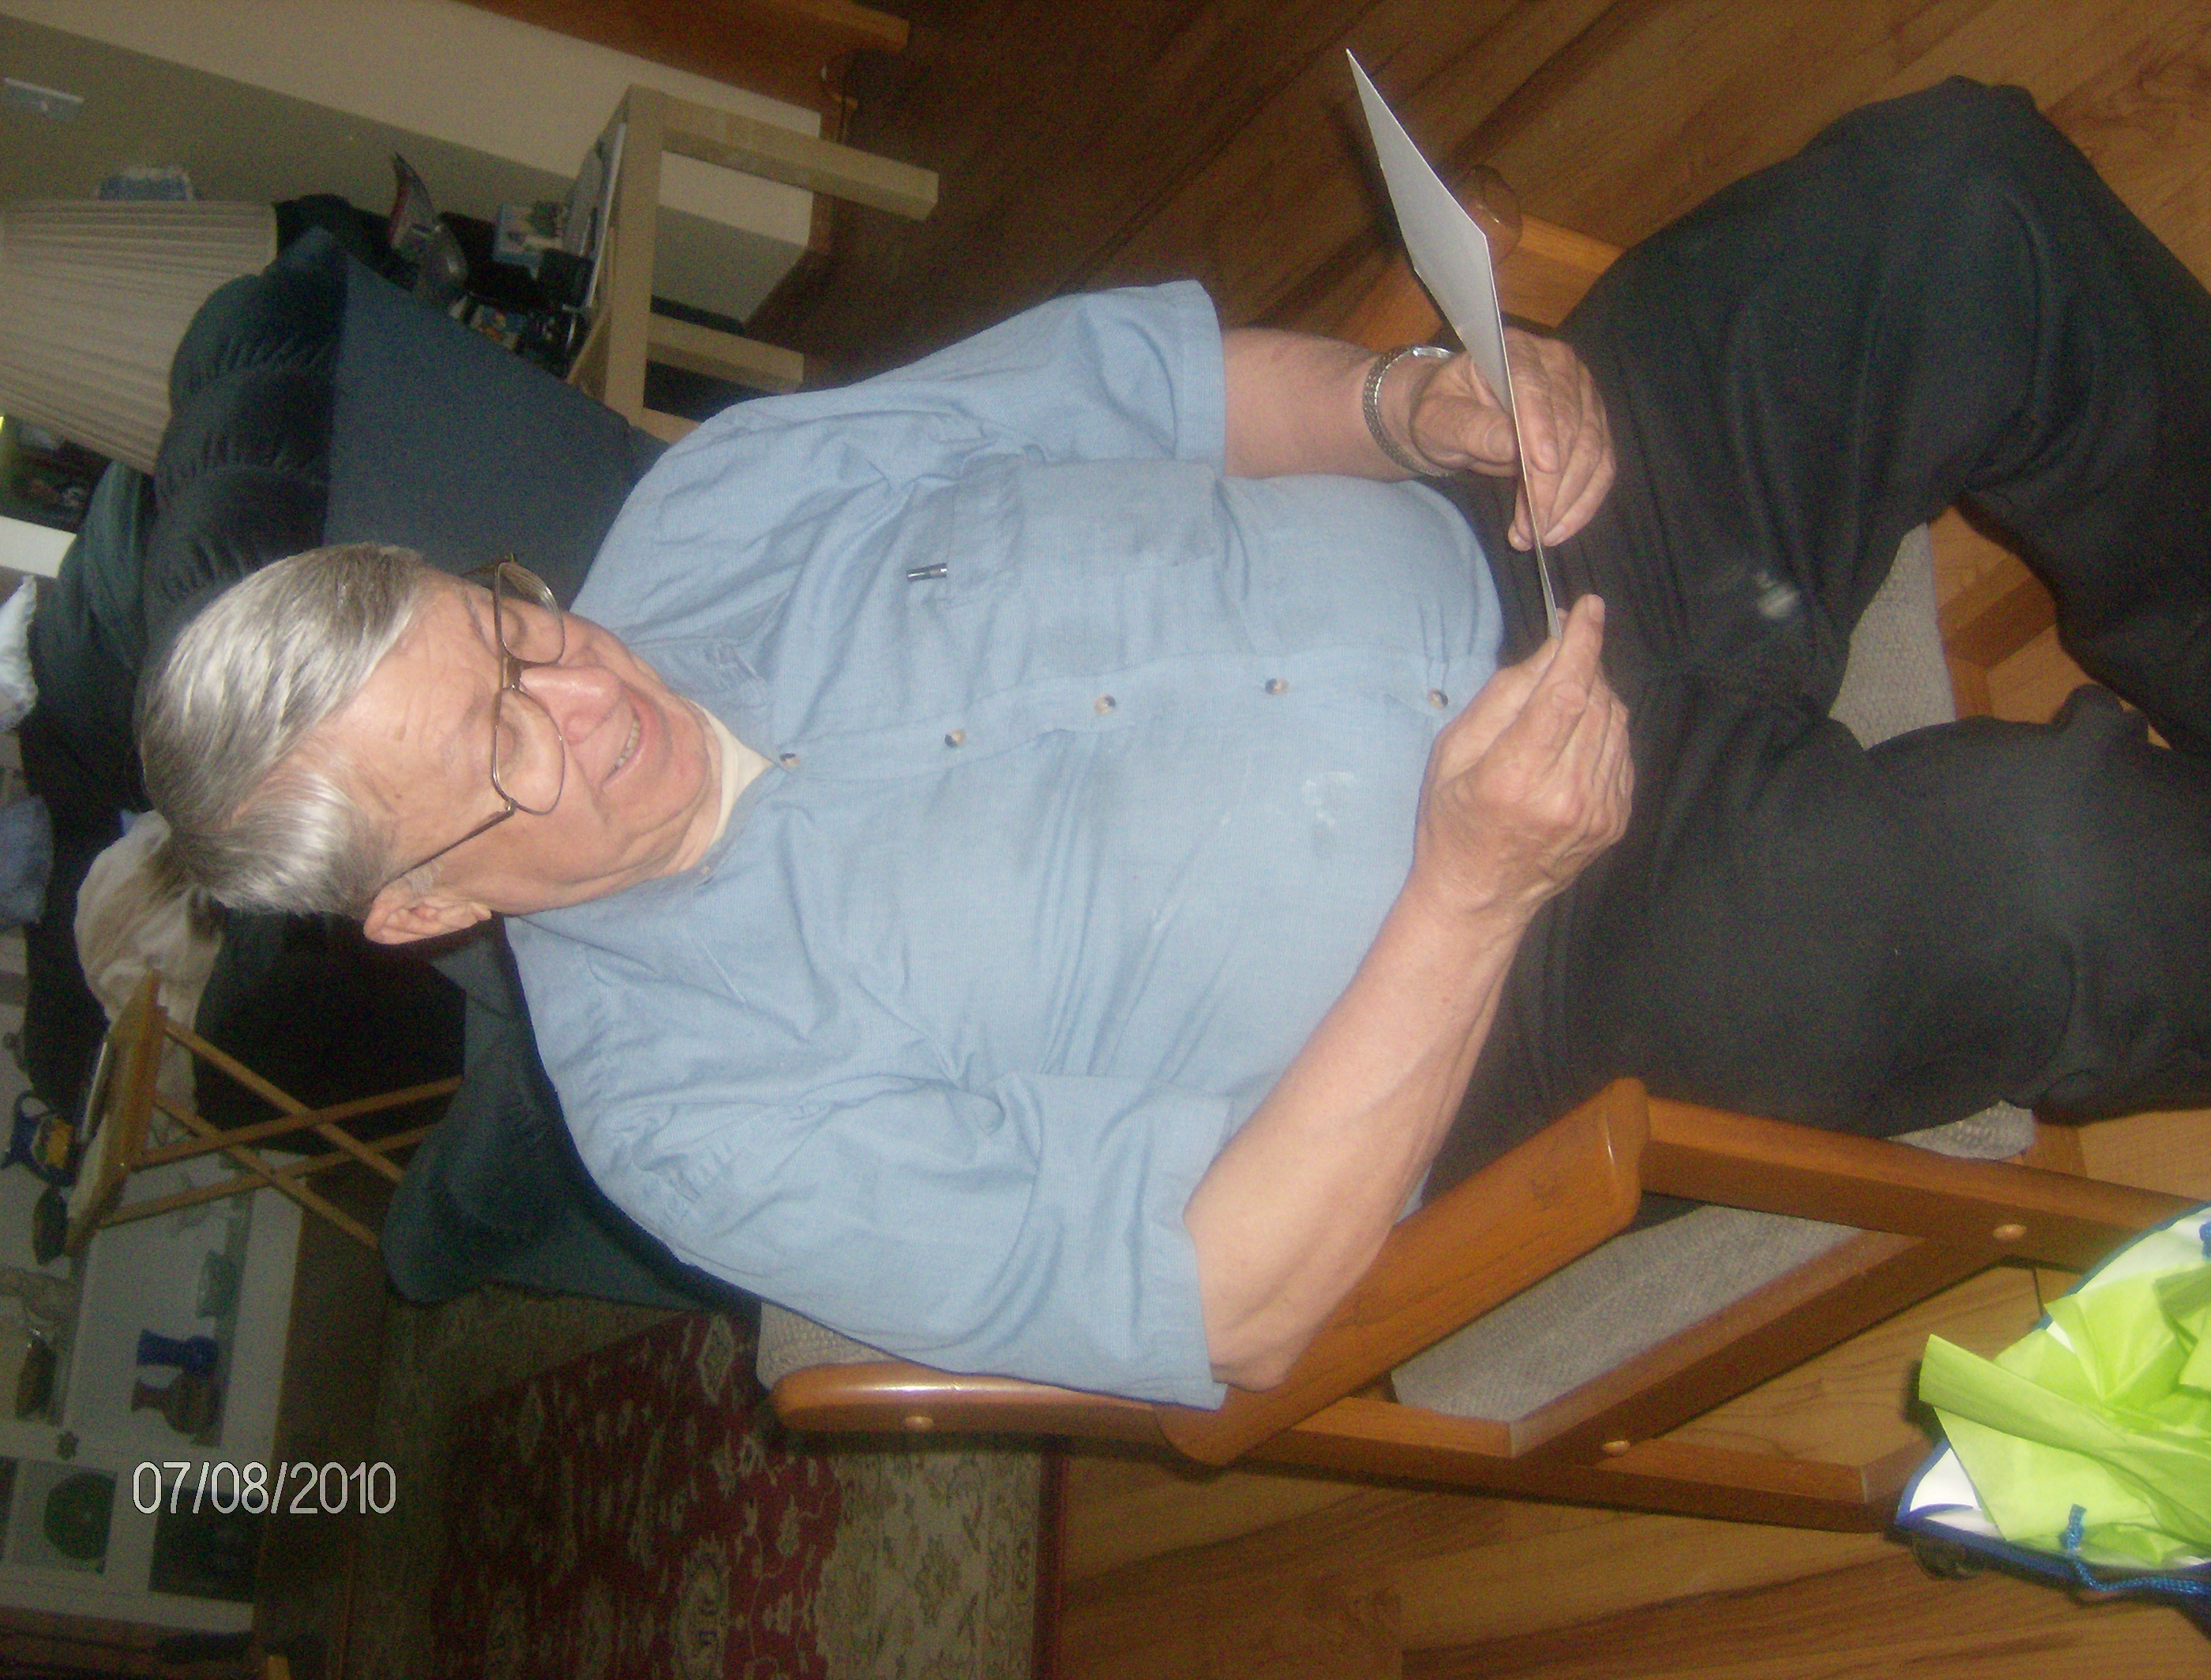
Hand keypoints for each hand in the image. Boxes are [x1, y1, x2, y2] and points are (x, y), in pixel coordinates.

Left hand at [1404, 332, 1614, 549]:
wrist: (1455, 416)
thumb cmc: (1443, 412)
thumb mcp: (1439, 420)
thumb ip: (1473, 429)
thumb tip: (1513, 447)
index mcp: (1516, 351)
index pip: (1534, 387)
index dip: (1541, 427)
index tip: (1540, 467)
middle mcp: (1559, 366)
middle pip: (1570, 424)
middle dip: (1551, 483)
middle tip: (1529, 526)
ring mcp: (1582, 396)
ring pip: (1592, 451)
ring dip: (1567, 500)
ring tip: (1535, 534)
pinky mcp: (1593, 427)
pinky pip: (1601, 468)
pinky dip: (1583, 503)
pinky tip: (1558, 529)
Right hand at [1413, 594, 1631, 920]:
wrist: (1481, 896)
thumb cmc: (1454, 820)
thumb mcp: (1453, 753)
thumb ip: (1502, 698)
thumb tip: (1549, 651)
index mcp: (1515, 775)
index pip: (1565, 692)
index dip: (1582, 644)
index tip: (1589, 609)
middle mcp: (1564, 794)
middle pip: (1597, 701)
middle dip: (1584, 667)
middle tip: (1560, 661)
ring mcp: (1596, 811)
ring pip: (1616, 723)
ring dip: (1596, 698)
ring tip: (1562, 704)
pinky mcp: (1614, 821)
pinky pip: (1622, 753)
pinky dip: (1604, 733)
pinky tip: (1574, 743)